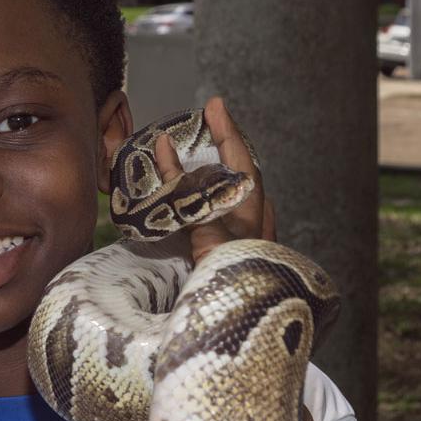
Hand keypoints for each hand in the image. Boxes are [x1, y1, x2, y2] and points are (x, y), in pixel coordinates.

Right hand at [152, 96, 275, 264]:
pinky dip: (211, 195)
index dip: (225, 128)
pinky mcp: (236, 249)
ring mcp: (250, 233)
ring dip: (218, 169)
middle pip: (239, 169)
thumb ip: (184, 189)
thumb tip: (165, 147)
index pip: (239, 156)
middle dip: (224, 144)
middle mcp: (255, 215)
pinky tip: (202, 195)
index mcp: (252, 205)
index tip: (213, 104)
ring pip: (234, 189)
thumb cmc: (227, 272)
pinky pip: (225, 210)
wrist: (239, 316)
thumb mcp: (205, 228)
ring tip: (203, 150)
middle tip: (209, 120)